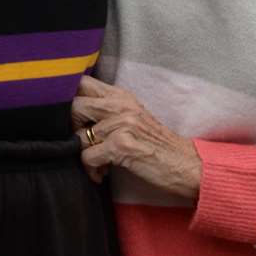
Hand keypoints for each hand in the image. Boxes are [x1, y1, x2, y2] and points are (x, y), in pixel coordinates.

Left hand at [71, 74, 201, 198]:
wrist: (186, 165)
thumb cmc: (156, 146)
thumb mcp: (132, 118)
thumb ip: (107, 111)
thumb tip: (71, 116)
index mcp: (122, 96)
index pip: (82, 82)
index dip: (69, 98)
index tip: (75, 120)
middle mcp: (121, 105)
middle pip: (74, 105)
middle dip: (71, 129)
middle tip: (83, 144)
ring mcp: (122, 124)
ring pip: (78, 137)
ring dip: (85, 156)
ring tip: (100, 164)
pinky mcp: (122, 145)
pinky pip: (87, 157)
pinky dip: (92, 170)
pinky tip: (104, 173)